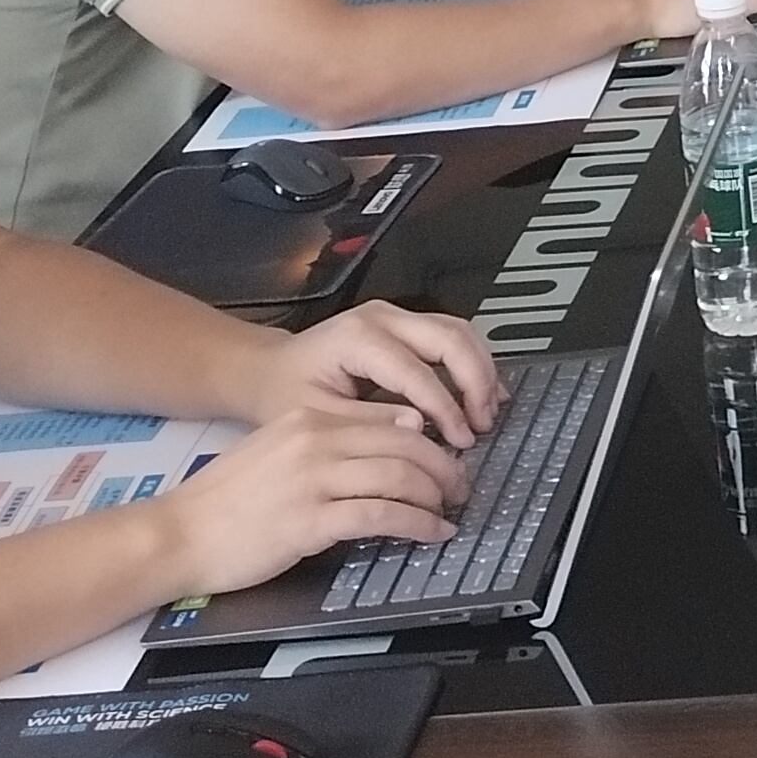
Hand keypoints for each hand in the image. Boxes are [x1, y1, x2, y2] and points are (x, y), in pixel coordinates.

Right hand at [160, 397, 476, 593]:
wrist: (178, 535)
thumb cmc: (225, 501)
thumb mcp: (278, 451)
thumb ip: (330, 439)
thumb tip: (397, 431)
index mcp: (307, 419)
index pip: (389, 420)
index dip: (429, 440)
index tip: (446, 458)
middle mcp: (314, 441)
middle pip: (405, 444)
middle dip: (443, 467)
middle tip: (460, 486)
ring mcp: (312, 480)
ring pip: (399, 476)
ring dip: (436, 496)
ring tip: (450, 510)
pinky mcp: (310, 521)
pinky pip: (382, 516)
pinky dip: (417, 524)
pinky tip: (431, 532)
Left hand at [266, 300, 501, 447]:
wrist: (268, 370)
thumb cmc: (285, 392)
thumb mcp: (318, 416)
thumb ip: (368, 422)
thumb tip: (417, 430)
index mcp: (358, 338)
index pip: (418, 372)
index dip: (446, 409)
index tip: (460, 440)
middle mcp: (381, 318)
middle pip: (450, 338)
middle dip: (475, 382)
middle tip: (483, 422)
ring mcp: (395, 316)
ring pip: (459, 330)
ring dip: (480, 369)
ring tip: (488, 409)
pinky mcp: (404, 324)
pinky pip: (451, 334)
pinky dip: (472, 361)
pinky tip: (481, 391)